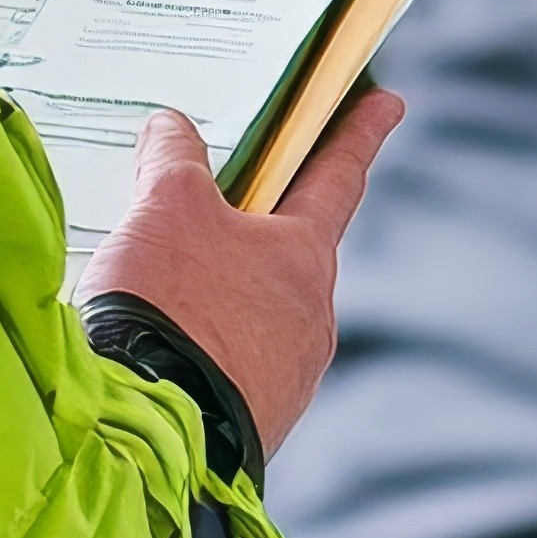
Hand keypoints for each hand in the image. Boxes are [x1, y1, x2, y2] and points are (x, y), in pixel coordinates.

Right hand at [81, 88, 405, 457]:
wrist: (148, 433)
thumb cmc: (171, 309)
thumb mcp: (165, 208)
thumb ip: (174, 159)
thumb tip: (174, 129)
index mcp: (305, 256)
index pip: (339, 175)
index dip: (359, 132)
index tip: (388, 104)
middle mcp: (312, 317)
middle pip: (293, 249)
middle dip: (264, 223)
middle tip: (227, 198)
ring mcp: (287, 376)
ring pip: (261, 311)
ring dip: (227, 291)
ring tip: (168, 283)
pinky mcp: (253, 421)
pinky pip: (235, 363)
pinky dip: (207, 342)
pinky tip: (165, 341)